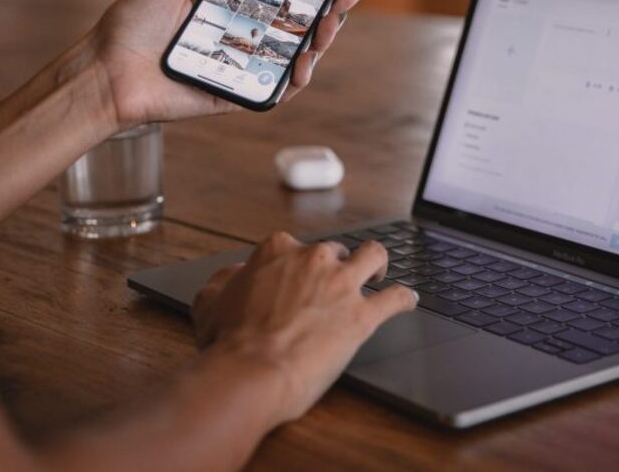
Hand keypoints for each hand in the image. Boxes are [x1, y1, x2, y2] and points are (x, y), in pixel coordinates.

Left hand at [88, 0, 364, 127]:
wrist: (106, 72)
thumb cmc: (130, 28)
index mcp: (227, 14)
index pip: (279, 0)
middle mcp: (238, 42)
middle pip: (294, 30)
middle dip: (326, 16)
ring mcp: (238, 70)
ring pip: (291, 61)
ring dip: (317, 46)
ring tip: (328, 29)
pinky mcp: (232, 97)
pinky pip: (271, 93)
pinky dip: (292, 82)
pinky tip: (303, 65)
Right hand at [191, 232, 417, 423]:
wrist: (250, 371)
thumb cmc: (228, 343)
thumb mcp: (210, 302)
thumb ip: (225, 281)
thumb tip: (235, 274)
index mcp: (278, 252)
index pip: (293, 246)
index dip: (295, 264)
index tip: (296, 277)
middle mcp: (314, 260)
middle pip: (335, 251)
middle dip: (336, 265)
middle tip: (333, 285)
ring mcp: (342, 285)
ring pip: (374, 257)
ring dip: (379, 264)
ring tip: (378, 275)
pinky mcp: (363, 315)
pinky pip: (396, 298)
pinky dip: (404, 298)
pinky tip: (408, 301)